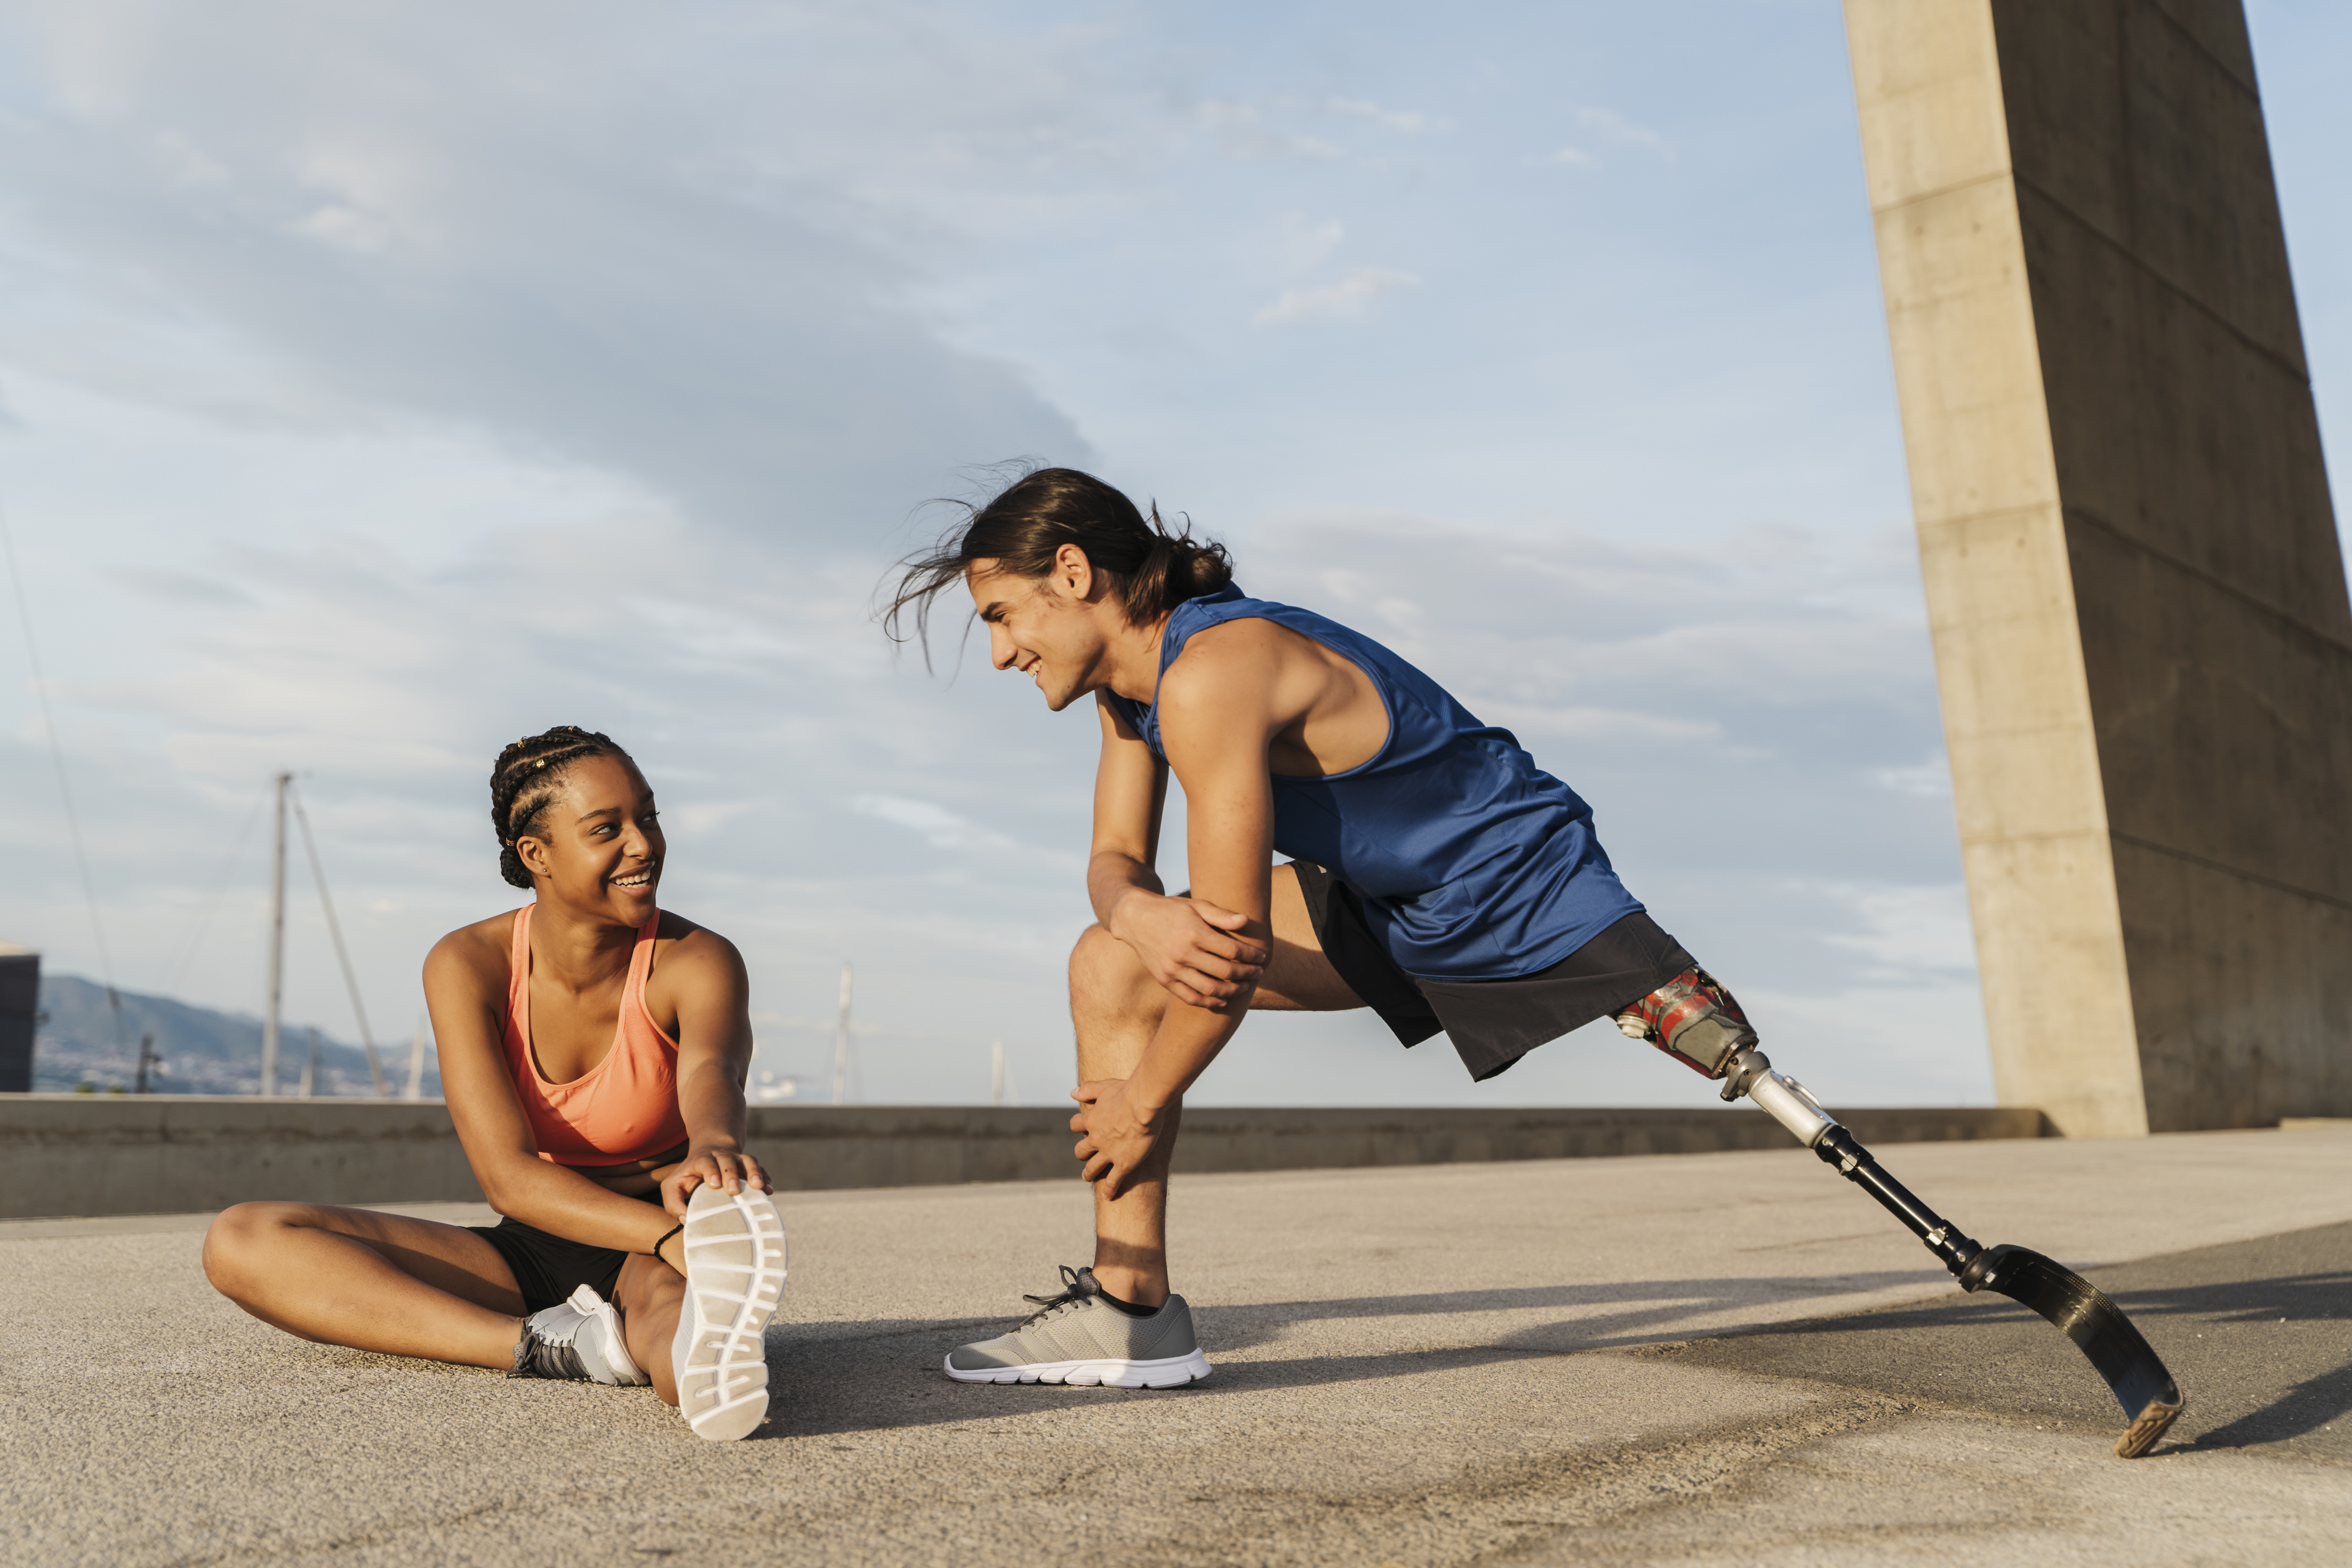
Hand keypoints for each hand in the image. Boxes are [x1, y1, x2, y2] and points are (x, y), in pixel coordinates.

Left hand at [658, 1146, 771, 1218]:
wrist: (708, 1150)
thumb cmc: (689, 1175)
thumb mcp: (673, 1186)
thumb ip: (673, 1203)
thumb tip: (686, 1219)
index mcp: (701, 1160)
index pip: (706, 1162)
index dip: (711, 1170)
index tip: (714, 1184)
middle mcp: (721, 1156)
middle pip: (728, 1159)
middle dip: (731, 1173)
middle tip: (733, 1190)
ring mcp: (737, 1159)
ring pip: (747, 1159)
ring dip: (754, 1171)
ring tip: (758, 1187)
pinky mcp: (748, 1165)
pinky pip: (760, 1168)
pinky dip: (766, 1177)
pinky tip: (769, 1190)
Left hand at [1070, 1078, 1165, 1198]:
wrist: (1143, 1106)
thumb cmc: (1127, 1092)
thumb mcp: (1104, 1086)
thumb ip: (1088, 1089)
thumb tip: (1072, 1093)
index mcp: (1091, 1120)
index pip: (1076, 1125)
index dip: (1078, 1126)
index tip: (1082, 1127)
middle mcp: (1096, 1139)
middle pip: (1081, 1150)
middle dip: (1081, 1153)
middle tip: (1084, 1156)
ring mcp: (1108, 1154)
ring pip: (1092, 1168)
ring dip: (1089, 1174)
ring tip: (1088, 1177)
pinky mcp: (1123, 1164)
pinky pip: (1113, 1182)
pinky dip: (1109, 1190)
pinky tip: (1108, 1196)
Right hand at [1108, 890, 1267, 1009]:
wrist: (1135, 918)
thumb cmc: (1171, 909)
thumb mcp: (1196, 905)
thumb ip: (1221, 915)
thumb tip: (1245, 921)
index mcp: (1193, 932)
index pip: (1231, 950)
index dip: (1251, 956)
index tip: (1262, 957)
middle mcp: (1183, 953)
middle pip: (1224, 971)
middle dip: (1246, 974)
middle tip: (1258, 973)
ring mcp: (1172, 969)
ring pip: (1210, 988)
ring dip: (1232, 990)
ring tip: (1244, 986)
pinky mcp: (1164, 979)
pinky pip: (1190, 997)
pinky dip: (1209, 1001)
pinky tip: (1221, 999)